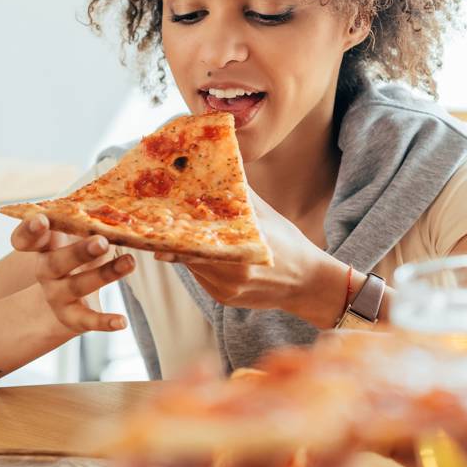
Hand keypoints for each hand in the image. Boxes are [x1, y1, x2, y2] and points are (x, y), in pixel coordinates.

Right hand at [10, 214, 132, 332]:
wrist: (64, 300)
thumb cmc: (76, 255)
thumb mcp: (76, 237)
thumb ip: (87, 223)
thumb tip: (121, 208)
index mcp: (44, 247)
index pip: (26, 239)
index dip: (30, 230)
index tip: (41, 220)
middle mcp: (46, 272)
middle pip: (55, 263)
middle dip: (79, 252)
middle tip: (102, 242)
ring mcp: (57, 296)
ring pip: (77, 286)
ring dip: (104, 275)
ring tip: (130, 262)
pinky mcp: (73, 317)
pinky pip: (88, 320)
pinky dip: (105, 321)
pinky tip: (122, 322)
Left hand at [154, 192, 348, 327]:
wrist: (309, 284)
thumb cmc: (290, 244)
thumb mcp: (268, 216)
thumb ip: (243, 196)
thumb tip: (224, 167)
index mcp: (242, 253)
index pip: (197, 242)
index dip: (177, 230)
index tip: (163, 216)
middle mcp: (231, 276)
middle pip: (189, 255)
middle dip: (175, 238)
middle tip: (158, 223)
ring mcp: (226, 290)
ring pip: (192, 267)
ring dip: (182, 250)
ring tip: (171, 232)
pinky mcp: (225, 300)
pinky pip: (202, 278)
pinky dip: (196, 263)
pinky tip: (194, 250)